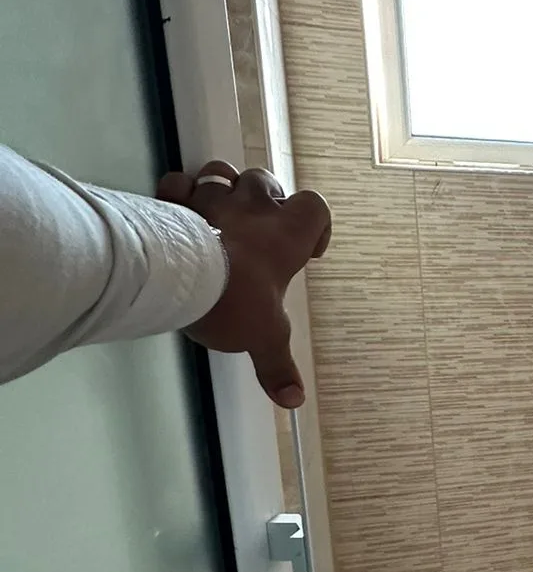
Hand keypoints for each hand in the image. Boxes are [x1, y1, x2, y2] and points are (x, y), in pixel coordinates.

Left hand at [156, 159, 331, 407]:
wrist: (180, 279)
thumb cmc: (234, 300)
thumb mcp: (264, 338)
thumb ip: (277, 365)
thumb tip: (294, 398)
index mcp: (286, 235)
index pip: (316, 208)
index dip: (316, 224)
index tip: (309, 248)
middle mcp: (254, 208)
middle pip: (266, 181)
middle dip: (264, 197)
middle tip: (258, 226)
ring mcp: (213, 199)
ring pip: (223, 172)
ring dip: (222, 184)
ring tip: (218, 208)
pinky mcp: (177, 201)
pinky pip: (179, 181)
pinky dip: (178, 190)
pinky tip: (178, 207)